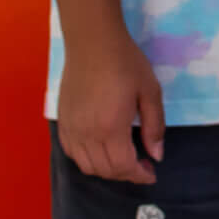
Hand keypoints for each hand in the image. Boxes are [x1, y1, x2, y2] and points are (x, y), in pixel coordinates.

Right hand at [57, 29, 165, 182]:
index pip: (123, 166)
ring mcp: (70, 129)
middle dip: (126, 174)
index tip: (152, 173)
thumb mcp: (150, 92)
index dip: (139, 175)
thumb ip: (154, 126)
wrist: (92, 43)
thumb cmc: (126, 64)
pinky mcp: (61, 122)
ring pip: (86, 165)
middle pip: (104, 170)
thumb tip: (157, 155)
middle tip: (143, 165)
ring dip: (106, 170)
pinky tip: (102, 150)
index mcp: (110, 128)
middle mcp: (86, 134)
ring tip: (125, 159)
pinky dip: (88, 160)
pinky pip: (72, 153)